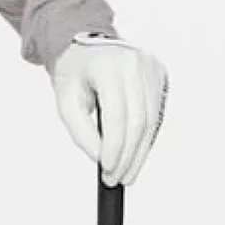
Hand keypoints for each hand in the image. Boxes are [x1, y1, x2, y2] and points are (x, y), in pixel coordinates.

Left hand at [49, 31, 169, 186]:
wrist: (85, 47)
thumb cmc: (74, 72)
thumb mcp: (65, 101)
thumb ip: (80, 132)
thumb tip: (101, 158)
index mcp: (106, 64)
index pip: (116, 114)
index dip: (114, 147)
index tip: (107, 170)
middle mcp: (133, 62)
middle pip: (137, 120)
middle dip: (128, 156)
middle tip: (117, 178)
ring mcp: (150, 66)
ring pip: (151, 120)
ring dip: (140, 152)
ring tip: (126, 173)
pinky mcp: (159, 74)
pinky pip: (156, 113)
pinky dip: (146, 138)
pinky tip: (135, 154)